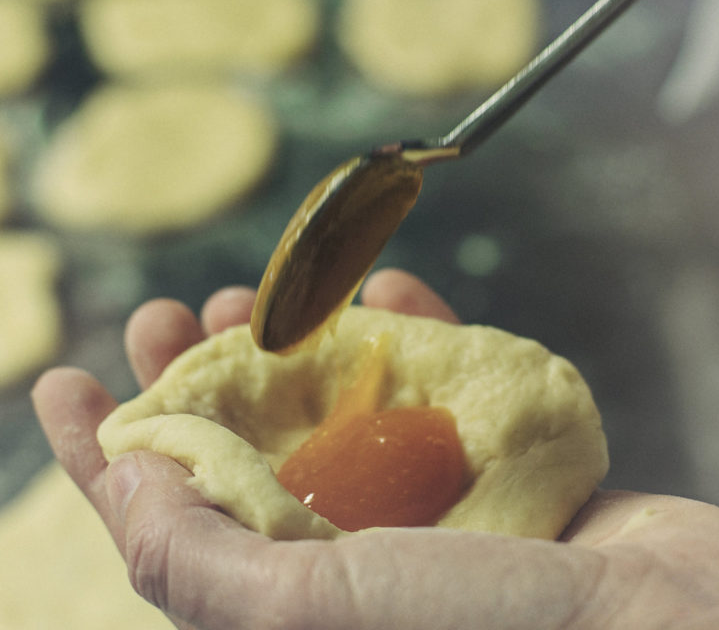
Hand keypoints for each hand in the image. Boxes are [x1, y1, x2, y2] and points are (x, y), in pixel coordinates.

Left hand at [33, 269, 718, 629]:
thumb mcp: (329, 611)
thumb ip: (211, 566)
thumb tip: (126, 488)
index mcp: (297, 602)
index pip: (169, 528)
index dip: (103, 455)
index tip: (60, 380)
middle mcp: (351, 555)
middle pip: (243, 452)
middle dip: (194, 378)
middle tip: (166, 312)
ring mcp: (425, 506)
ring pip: (332, 408)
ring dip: (289, 342)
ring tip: (254, 292)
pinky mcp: (490, 463)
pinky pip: (434, 385)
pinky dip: (408, 332)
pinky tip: (385, 289)